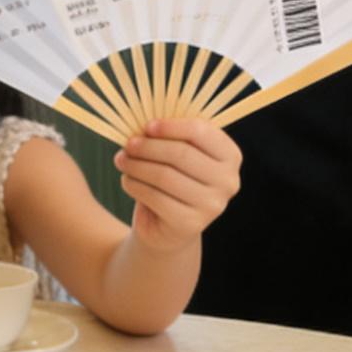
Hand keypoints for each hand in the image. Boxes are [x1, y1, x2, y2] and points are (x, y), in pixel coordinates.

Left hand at [116, 118, 241, 251]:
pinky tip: (127, 180)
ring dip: (137, 165)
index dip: (171, 126)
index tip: (147, 126)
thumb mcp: (177, 154)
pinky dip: (135, 185)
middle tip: (128, 144)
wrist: (168, 225)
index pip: (201, 132)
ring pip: (165, 176)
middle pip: (181, 154)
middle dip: (148, 146)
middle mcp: (228, 181)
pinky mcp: (190, 223)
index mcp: (230, 156)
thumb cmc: (174, 179)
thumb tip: (143, 127)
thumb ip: (170, 137)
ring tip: (121, 160)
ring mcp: (212, 205)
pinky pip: (155, 197)